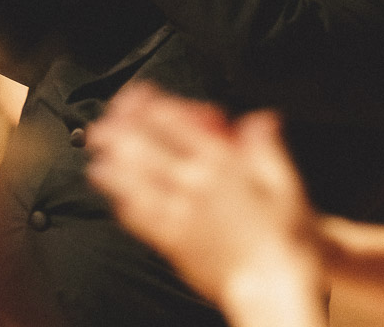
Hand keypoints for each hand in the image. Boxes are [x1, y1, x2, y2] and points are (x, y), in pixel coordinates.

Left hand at [86, 83, 323, 309]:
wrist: (274, 287)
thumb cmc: (285, 237)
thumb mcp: (288, 182)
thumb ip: (268, 147)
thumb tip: (260, 118)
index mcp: (222, 166)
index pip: (178, 128)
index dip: (153, 107)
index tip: (139, 94)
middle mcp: (194, 187)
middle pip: (147, 152)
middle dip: (121, 132)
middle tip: (103, 121)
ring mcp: (179, 216)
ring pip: (136, 184)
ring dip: (113, 167)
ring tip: (95, 155)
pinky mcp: (173, 244)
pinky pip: (141, 221)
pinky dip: (124, 206)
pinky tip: (115, 199)